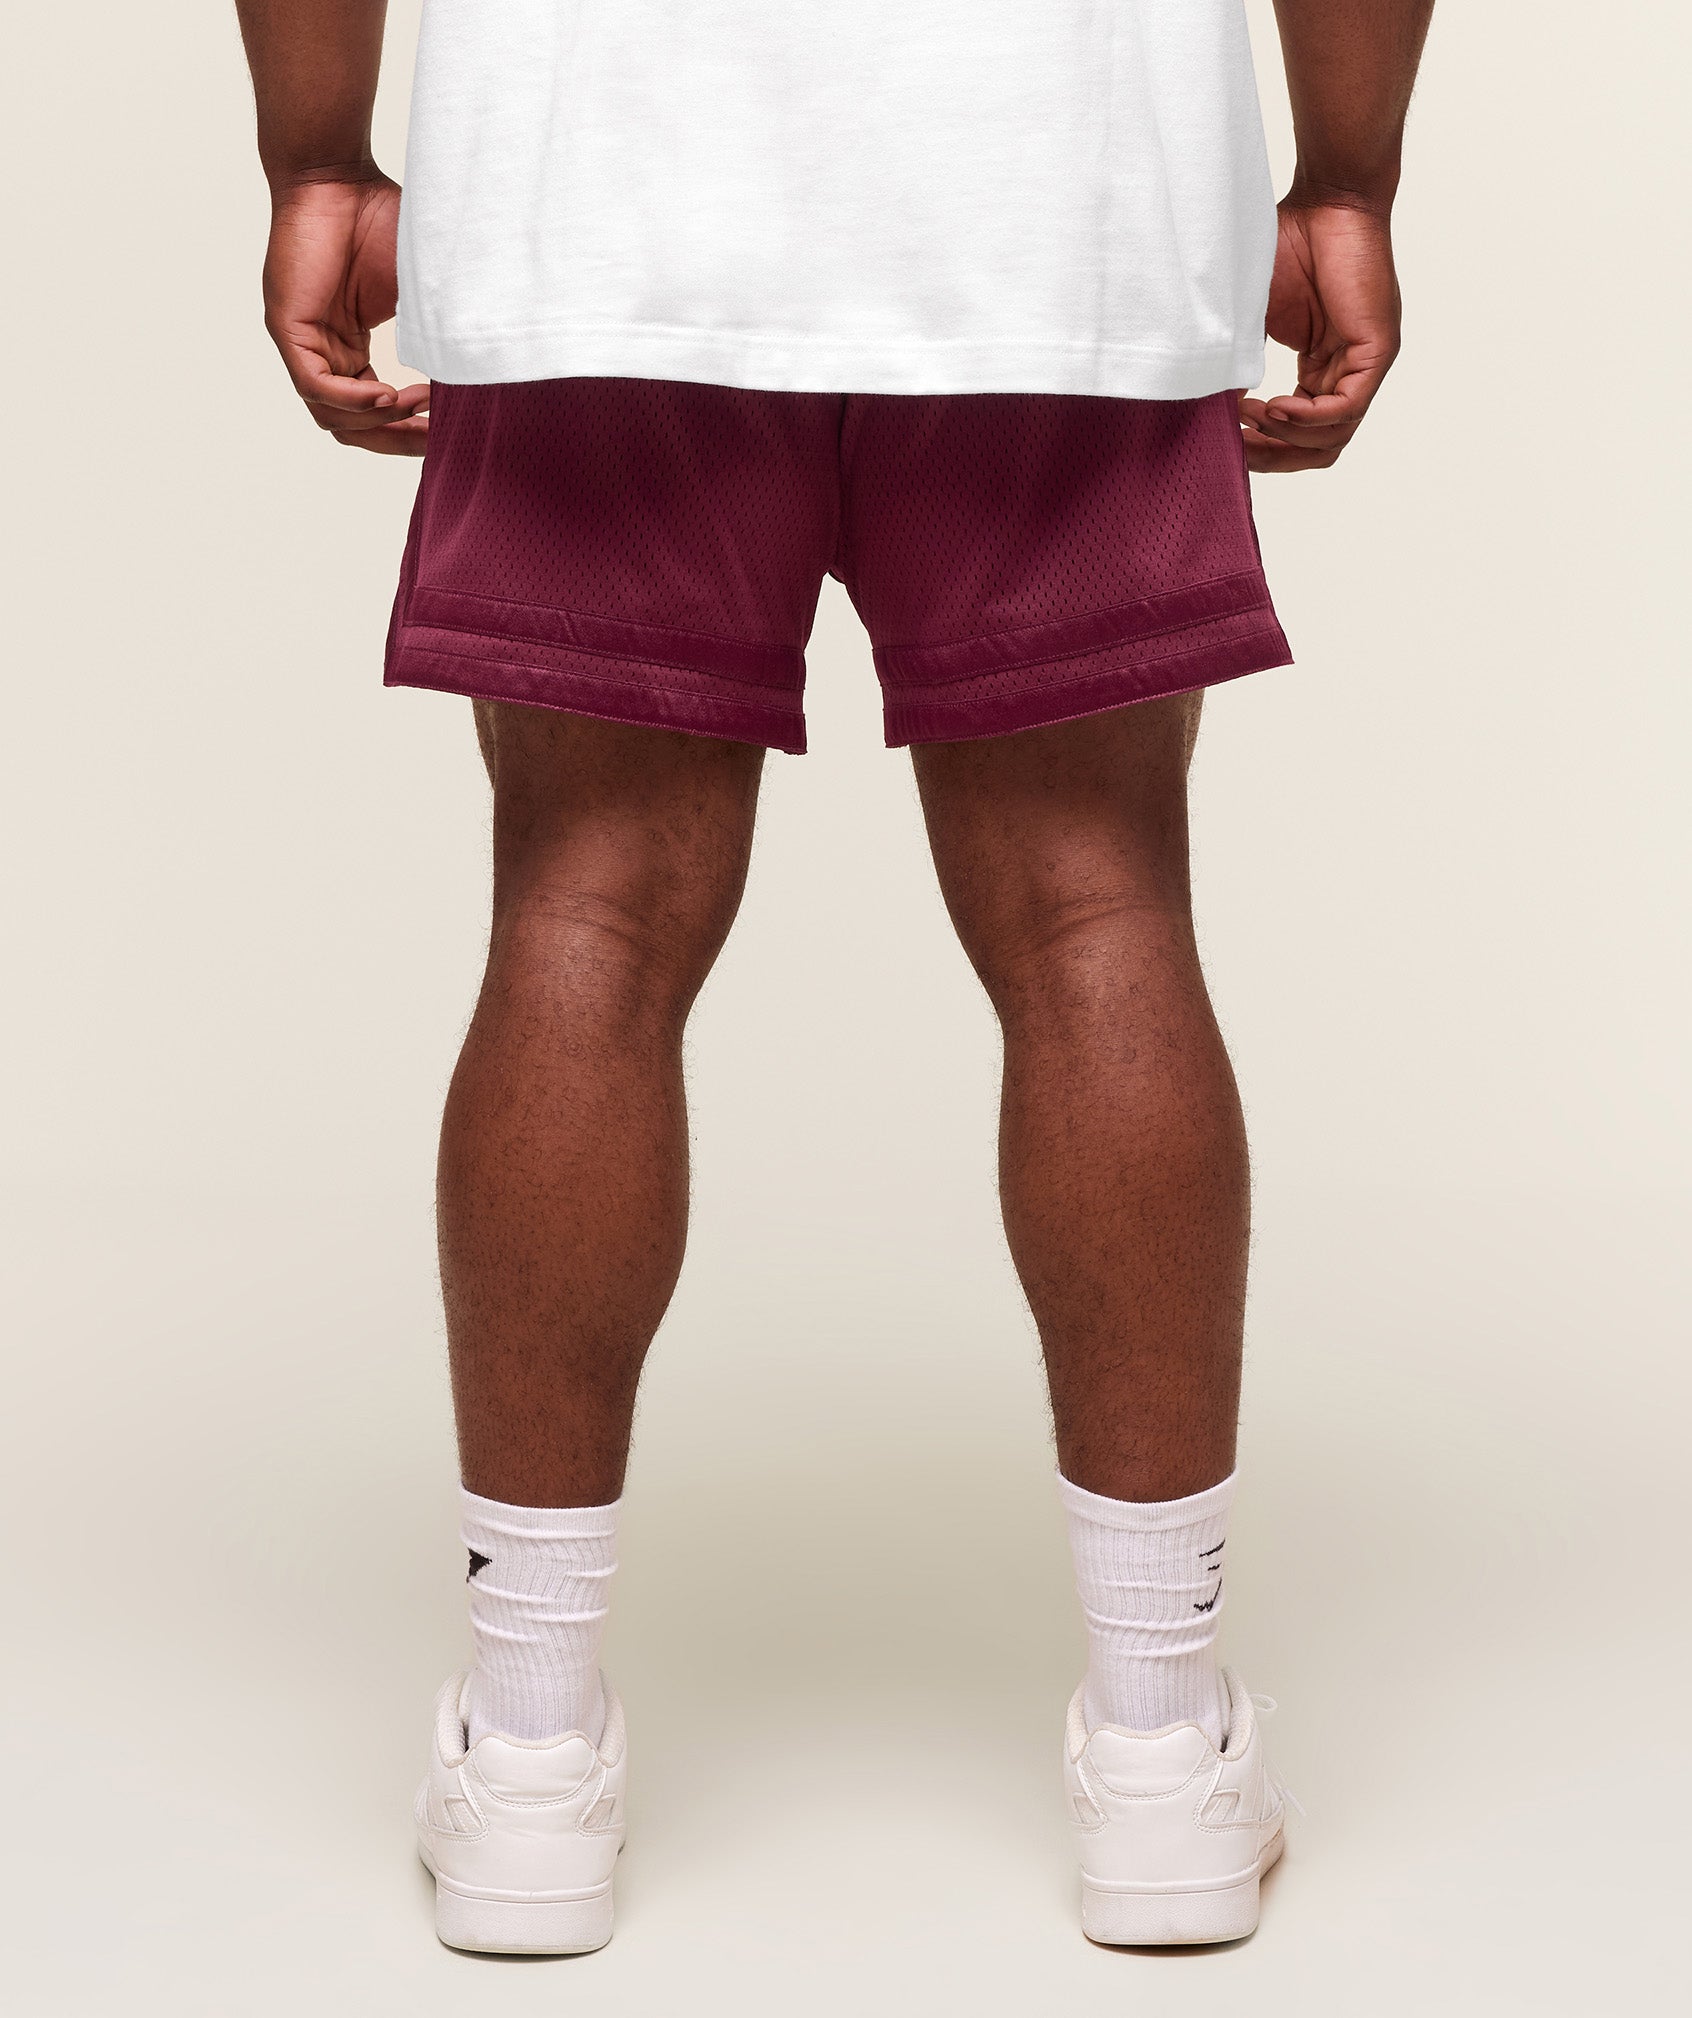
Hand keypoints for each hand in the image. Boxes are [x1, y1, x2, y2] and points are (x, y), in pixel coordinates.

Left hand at [262, 171, 429, 454]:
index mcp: (349, 347)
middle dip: (395, 439)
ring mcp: (301, 342)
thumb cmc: (380, 218)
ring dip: (378, 421)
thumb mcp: (419, 293)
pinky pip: (316, 387)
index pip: (374, 411)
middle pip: (352, 427)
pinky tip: (387, 396)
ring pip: (333, 416)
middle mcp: (323, 351)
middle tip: (433, 436)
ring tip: (415, 405)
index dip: (409, 428)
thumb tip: (471, 381)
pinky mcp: (286, 327)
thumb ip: (435, 337)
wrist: (338, 174)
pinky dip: (353, 401)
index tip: (445, 427)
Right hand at [1239, 196, 1400, 472]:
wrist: (1327, 198)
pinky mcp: (1378, 350)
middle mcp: (1348, 372)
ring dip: (1287, 439)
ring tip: (1249, 418)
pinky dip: (1308, 419)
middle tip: (1238, 447)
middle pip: (1319, 447)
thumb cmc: (1290, 243)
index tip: (1228, 440)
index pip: (1301, 432)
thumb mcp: (1253, 318)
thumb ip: (1240, 364)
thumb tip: (1214, 409)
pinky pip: (1346, 408)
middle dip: (1274, 456)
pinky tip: (1275, 408)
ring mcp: (1366, 364)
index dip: (1265, 447)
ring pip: (1334, 436)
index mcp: (1323, 367)